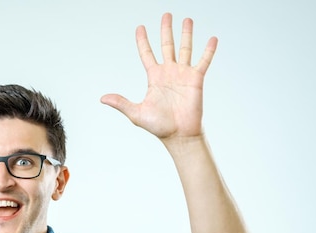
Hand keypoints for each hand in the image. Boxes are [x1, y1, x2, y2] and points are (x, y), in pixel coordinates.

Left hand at [101, 13, 217, 140]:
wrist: (178, 134)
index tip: (140, 28)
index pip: (147, 54)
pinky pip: (203, 61)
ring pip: (185, 48)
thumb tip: (102, 98)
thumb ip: (121, 103)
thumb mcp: (136, 113)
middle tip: (166, 14)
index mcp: (154, 77)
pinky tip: (213, 38)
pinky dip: (208, 50)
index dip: (143, 41)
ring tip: (187, 20)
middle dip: (166, 30)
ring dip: (186, 34)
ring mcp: (183, 74)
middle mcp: (169, 72)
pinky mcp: (196, 79)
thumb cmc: (158, 126)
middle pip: (166, 45)